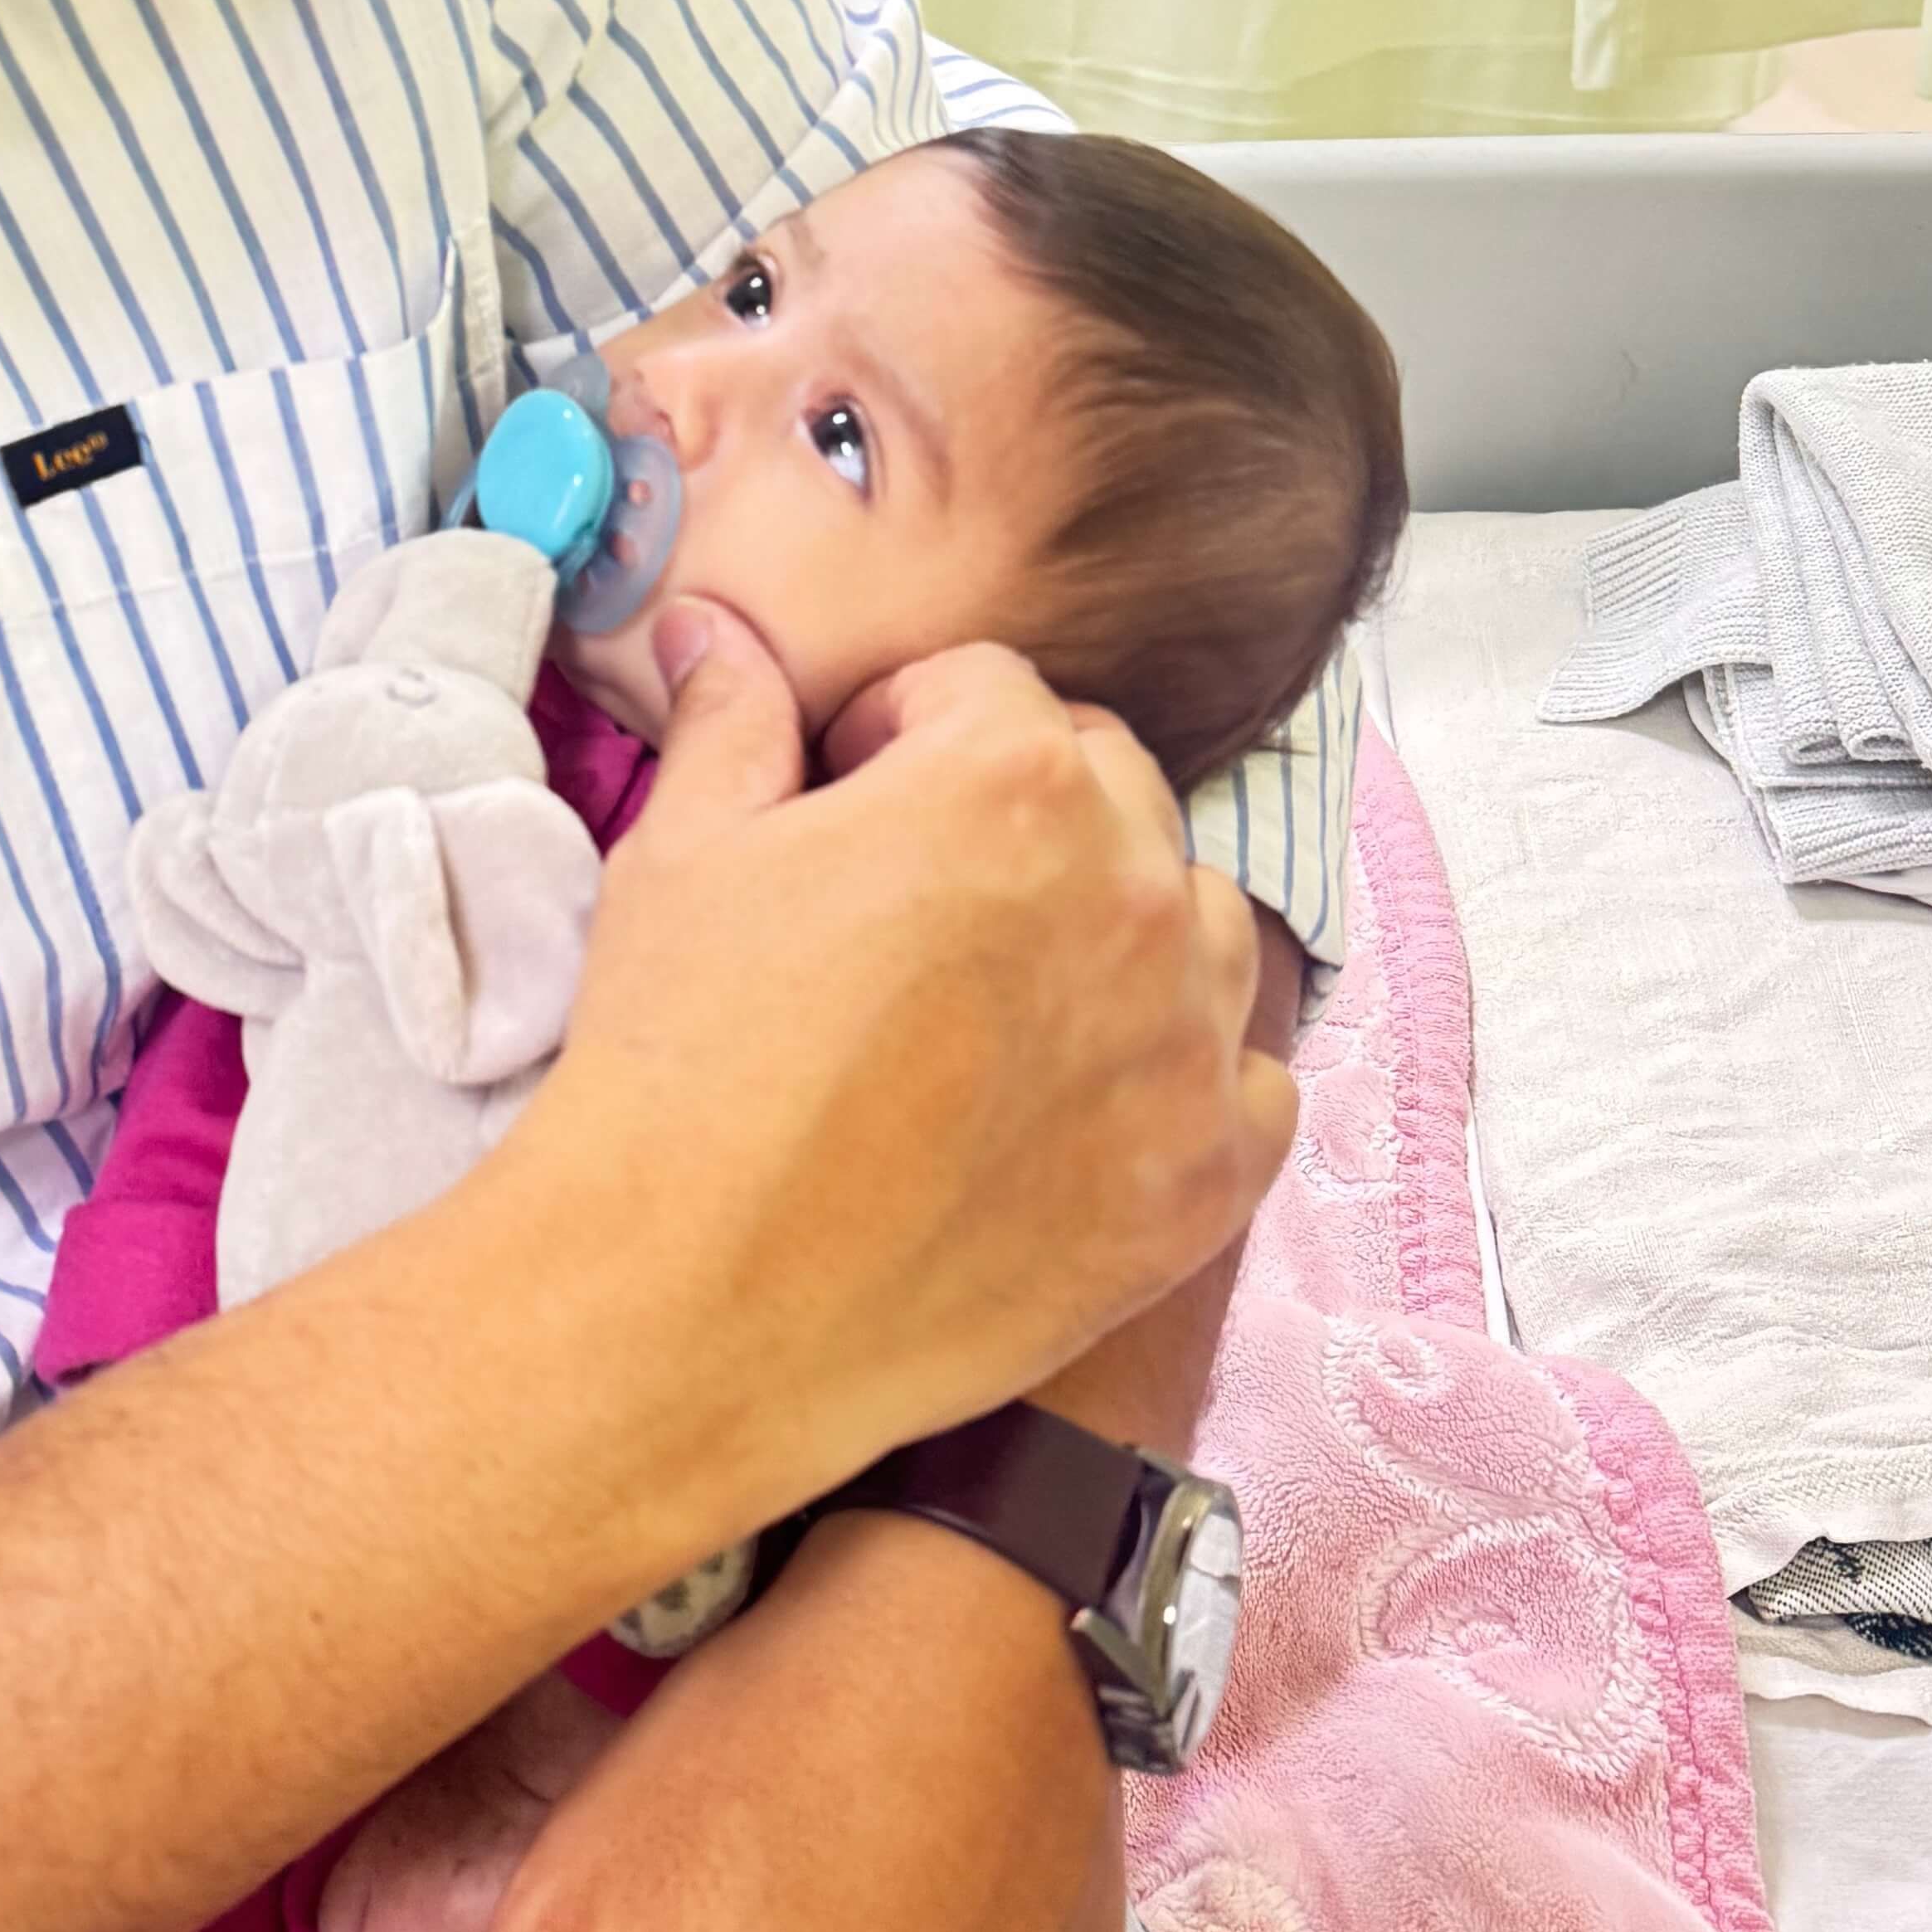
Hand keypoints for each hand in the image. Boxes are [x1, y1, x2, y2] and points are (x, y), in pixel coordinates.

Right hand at [507, 612, 1293, 1556]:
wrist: (696, 1300)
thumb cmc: (679, 1064)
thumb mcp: (684, 855)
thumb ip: (733, 722)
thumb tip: (712, 631)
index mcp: (1012, 781)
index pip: (987, 692)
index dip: (898, 736)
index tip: (844, 800)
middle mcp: (1133, 892)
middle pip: (1111, 791)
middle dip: (1018, 818)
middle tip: (914, 907)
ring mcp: (1187, 1041)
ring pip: (1197, 924)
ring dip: (1118, 934)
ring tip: (1003, 1006)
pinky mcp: (1206, 1177)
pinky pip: (1252, 1079)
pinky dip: (1184, 1076)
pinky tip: (1081, 1106)